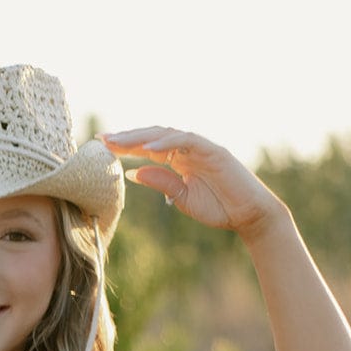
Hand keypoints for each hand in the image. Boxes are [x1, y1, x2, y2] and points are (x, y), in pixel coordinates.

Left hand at [102, 128, 284, 242]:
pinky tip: (148, 148)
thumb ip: (160, 182)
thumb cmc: (218, 207)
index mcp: (180, 159)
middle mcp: (189, 149)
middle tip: (102, 139)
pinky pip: (187, 141)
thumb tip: (132, 173)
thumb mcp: (181, 197)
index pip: (149, 147)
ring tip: (119, 142)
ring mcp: (202, 147)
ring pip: (168, 133)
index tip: (102, 147)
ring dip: (142, 136)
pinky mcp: (214, 151)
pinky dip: (168, 142)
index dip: (126, 146)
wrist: (249, 216)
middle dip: (127, 137)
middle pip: (154, 135)